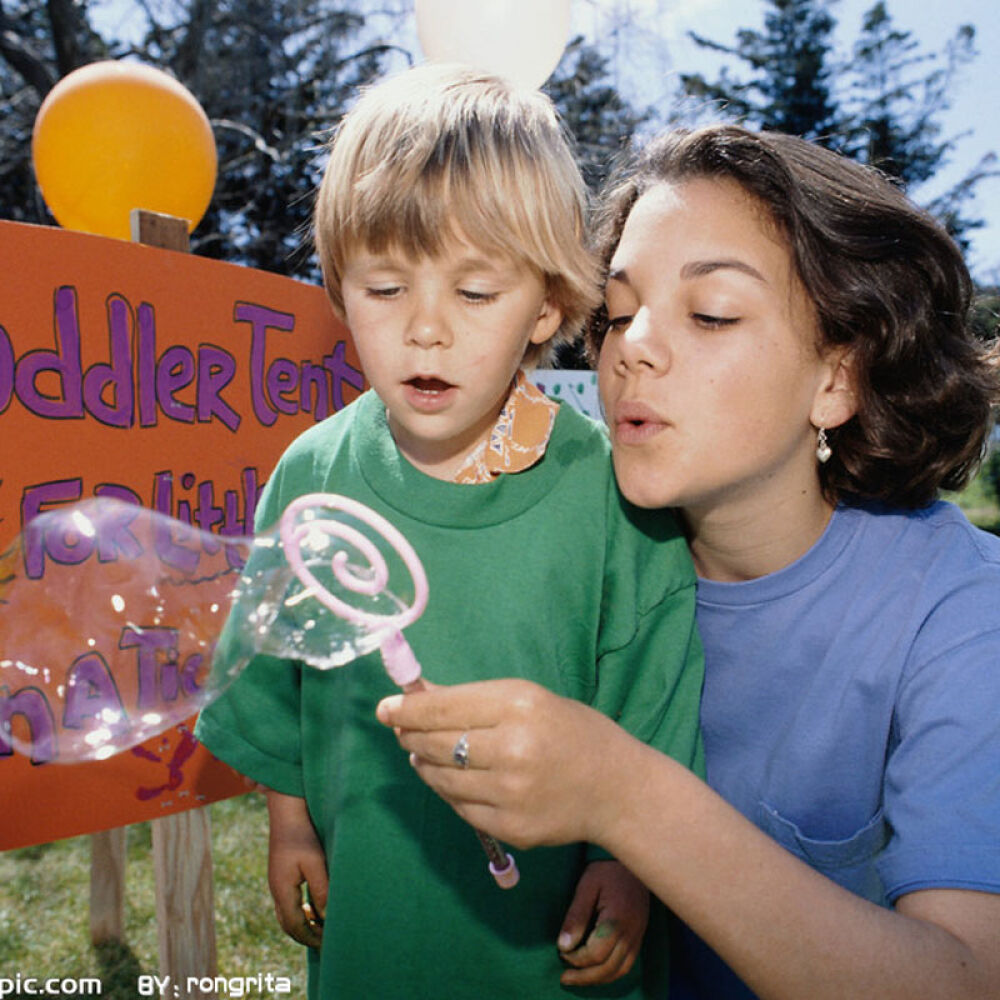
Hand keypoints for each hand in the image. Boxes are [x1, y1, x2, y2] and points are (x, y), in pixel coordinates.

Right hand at [266, 790, 328, 948]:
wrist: (287, 811)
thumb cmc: (302, 835)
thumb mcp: (316, 863)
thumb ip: (321, 890)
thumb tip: (326, 916)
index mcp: (282, 890)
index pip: (295, 926)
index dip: (311, 938)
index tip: (327, 944)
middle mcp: (276, 889)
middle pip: (288, 924)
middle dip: (305, 936)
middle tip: (325, 942)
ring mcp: (276, 882)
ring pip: (286, 915)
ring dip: (302, 925)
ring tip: (320, 929)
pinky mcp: (281, 874)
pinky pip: (288, 903)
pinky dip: (299, 912)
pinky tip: (313, 908)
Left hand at [376, 678, 643, 850]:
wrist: (616, 787)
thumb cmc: (571, 731)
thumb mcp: (528, 699)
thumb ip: (472, 700)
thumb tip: (416, 696)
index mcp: (518, 706)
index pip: (444, 708)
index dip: (407, 709)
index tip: (385, 709)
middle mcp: (512, 749)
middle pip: (436, 744)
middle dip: (410, 736)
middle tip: (401, 730)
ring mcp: (510, 793)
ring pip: (441, 779)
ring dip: (423, 764)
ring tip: (421, 754)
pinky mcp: (510, 828)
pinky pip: (459, 807)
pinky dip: (447, 791)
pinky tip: (449, 779)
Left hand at [558, 860, 649, 985]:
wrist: (631, 858)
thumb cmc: (605, 870)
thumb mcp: (586, 887)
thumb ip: (576, 917)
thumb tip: (563, 945)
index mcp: (617, 920)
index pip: (596, 953)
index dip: (576, 958)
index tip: (561, 952)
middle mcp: (631, 932)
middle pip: (609, 968)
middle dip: (585, 976)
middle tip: (565, 978)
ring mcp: (638, 935)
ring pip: (620, 970)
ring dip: (598, 979)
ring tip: (579, 978)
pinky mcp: (639, 934)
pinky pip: (628, 963)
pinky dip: (612, 972)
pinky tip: (597, 970)